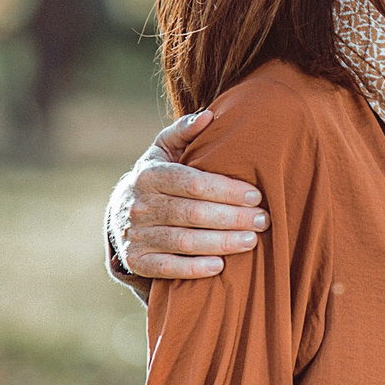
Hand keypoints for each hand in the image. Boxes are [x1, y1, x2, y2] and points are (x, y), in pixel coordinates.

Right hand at [120, 110, 268, 280]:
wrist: (120, 213)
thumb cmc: (157, 177)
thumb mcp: (164, 150)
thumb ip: (185, 131)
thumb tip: (209, 115)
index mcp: (150, 175)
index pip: (194, 183)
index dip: (227, 190)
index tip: (256, 196)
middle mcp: (140, 205)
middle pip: (193, 213)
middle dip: (232, 218)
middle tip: (263, 220)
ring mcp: (137, 235)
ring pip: (184, 241)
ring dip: (221, 243)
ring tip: (251, 240)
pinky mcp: (137, 261)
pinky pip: (168, 268)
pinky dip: (194, 268)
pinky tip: (220, 265)